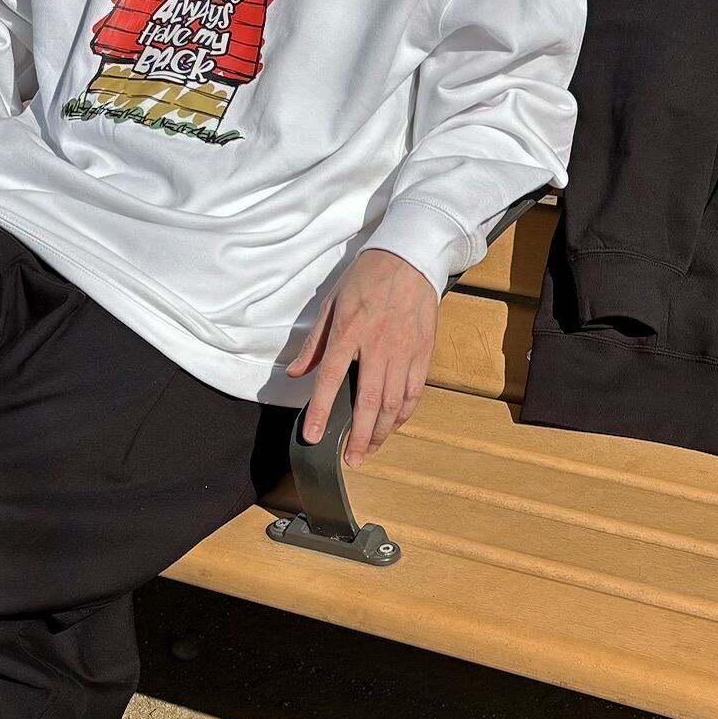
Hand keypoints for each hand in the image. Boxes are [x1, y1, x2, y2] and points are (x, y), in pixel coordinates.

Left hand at [286, 247, 438, 467]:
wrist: (410, 259)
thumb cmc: (367, 278)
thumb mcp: (331, 304)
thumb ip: (313, 343)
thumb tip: (294, 373)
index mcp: (349, 332)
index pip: (331, 379)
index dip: (321, 412)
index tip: (314, 436)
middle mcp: (378, 346)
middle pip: (368, 402)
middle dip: (360, 437)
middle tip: (352, 460)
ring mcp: (404, 351)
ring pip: (394, 404)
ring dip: (383, 433)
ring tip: (371, 450)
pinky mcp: (423, 353)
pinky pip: (414, 392)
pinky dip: (403, 415)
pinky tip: (394, 426)